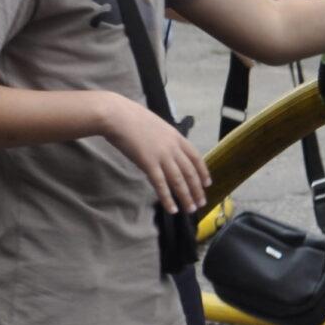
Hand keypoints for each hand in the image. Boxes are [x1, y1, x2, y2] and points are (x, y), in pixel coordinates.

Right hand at [98, 97, 209, 214]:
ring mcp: (162, 156)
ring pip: (179, 181)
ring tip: (191, 209)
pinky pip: (161, 185)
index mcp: (176, 136)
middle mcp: (173, 147)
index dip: (203, 172)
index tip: (207, 184)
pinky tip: (172, 209)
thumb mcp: (157, 126)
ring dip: (186, 197)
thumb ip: (164, 139)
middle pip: (190, 172)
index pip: (196, 157)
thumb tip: (166, 151)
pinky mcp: (148, 164)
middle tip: (201, 203)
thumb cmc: (132, 118)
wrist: (117, 116)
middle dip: (197, 189)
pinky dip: (167, 199)